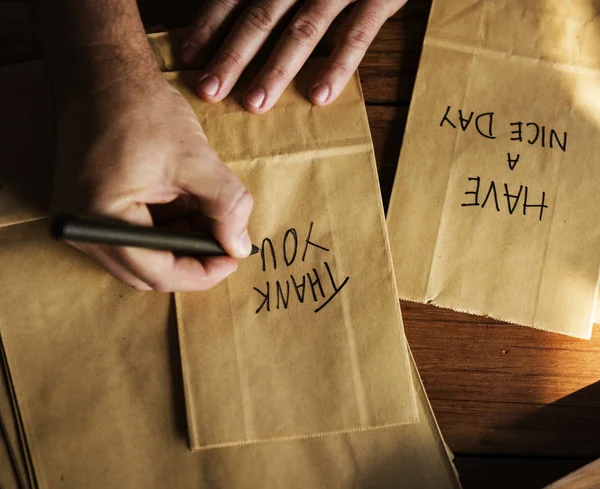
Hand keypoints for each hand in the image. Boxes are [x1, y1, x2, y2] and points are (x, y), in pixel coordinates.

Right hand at [51, 72, 253, 291]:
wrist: (103, 72)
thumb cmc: (141, 108)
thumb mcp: (196, 160)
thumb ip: (226, 207)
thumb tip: (241, 248)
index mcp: (100, 218)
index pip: (158, 273)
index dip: (202, 272)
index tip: (234, 258)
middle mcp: (81, 227)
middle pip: (147, 271)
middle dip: (192, 258)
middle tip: (226, 240)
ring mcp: (81, 219)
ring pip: (143, 255)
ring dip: (181, 241)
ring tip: (209, 214)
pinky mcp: (90, 208)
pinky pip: (134, 235)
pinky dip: (165, 227)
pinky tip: (187, 204)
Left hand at [181, 0, 406, 112]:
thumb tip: (231, 18)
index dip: (210, 25)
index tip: (188, 57)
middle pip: (261, 16)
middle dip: (233, 56)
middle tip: (209, 91)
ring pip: (303, 29)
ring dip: (277, 68)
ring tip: (255, 104)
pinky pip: (357, 35)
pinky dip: (338, 65)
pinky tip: (319, 96)